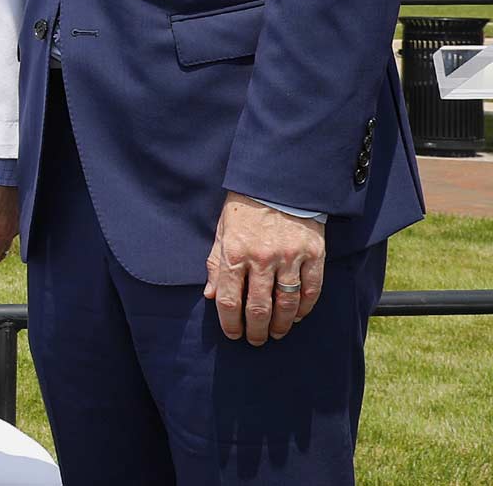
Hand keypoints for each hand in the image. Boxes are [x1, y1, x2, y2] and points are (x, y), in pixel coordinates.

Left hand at [203, 191, 325, 346]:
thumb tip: (210, 295)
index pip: (229, 300)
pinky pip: (311, 290)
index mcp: (234, 253)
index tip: (233, 334)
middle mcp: (261, 259)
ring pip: (286, 304)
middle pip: (258, 308)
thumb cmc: (245, 208)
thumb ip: (215, 264)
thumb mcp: (222, 231)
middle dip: (255, 330)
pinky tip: (298, 317)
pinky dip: (305, 308)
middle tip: (255, 340)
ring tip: (277, 334)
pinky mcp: (313, 255)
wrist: (279, 183)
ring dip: (281, 325)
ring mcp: (289, 258)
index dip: (230, 323)